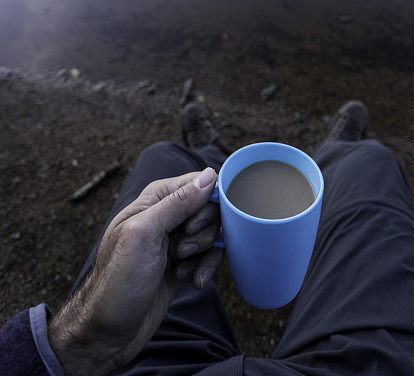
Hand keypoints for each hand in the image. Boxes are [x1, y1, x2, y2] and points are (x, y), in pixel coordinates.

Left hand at [49, 167, 222, 375]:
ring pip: (212, 234)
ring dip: (204, 254)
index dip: (204, 203)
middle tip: (180, 251)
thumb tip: (210, 175)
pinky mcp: (183, 263)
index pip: (199, 183)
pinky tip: (191, 281)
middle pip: (210, 209)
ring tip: (181, 270)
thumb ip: (178, 202)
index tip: (191, 227)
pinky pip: (209, 256)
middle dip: (203, 233)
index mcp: (155, 198)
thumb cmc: (118, 280)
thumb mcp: (145, 234)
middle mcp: (167, 215)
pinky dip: (205, 269)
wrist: (108, 331)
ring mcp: (175, 240)